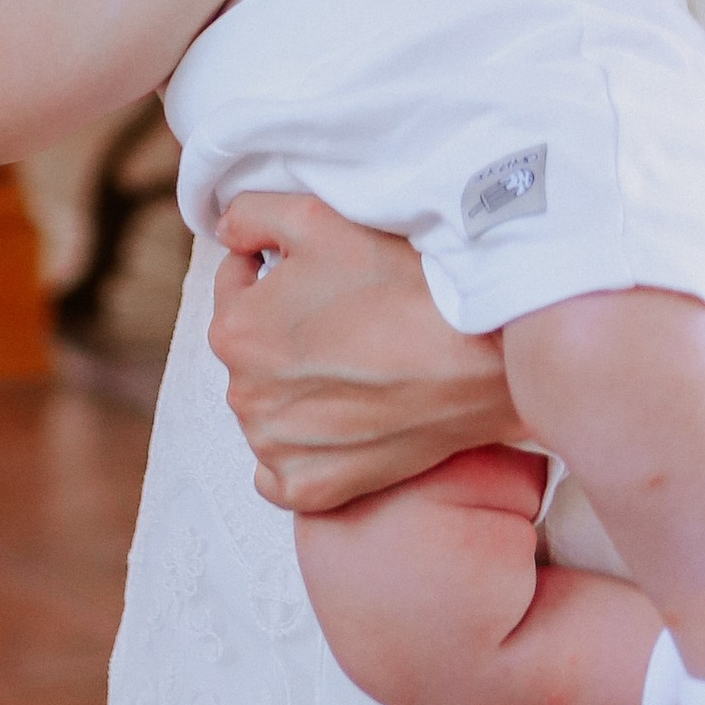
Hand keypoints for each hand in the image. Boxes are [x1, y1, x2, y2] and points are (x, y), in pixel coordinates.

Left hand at [210, 193, 515, 510]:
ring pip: (270, 405)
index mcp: (236, 331)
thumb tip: (227, 233)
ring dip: (298, 386)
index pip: (236, 285)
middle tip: (349, 315)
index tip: (326, 274)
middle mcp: (244, 397)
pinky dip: (306, 446)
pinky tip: (345, 417)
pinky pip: (284, 467)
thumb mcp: (316, 218)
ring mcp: (276, 450)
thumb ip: (250, 215)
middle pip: (256, 347)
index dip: (279, 268)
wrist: (478, 358)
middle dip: (287, 328)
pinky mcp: (310, 490)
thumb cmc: (400, 283)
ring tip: (358, 363)